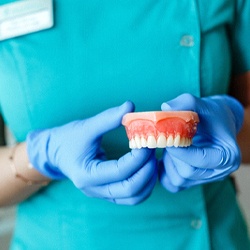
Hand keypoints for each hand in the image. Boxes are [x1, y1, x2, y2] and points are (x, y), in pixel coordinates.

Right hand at [26, 102, 156, 204]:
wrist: (55, 152)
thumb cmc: (68, 139)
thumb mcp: (86, 127)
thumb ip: (108, 118)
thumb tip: (130, 106)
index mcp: (86, 175)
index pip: (120, 171)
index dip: (138, 157)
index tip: (147, 140)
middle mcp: (94, 189)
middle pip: (130, 190)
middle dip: (147, 170)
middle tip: (152, 150)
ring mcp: (102, 194)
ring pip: (134, 197)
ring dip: (148, 180)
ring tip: (152, 160)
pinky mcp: (108, 192)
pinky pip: (131, 196)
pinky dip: (144, 184)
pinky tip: (147, 168)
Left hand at [159, 93, 243, 191]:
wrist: (215, 124)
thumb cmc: (210, 115)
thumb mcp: (202, 104)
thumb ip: (185, 103)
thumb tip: (165, 108)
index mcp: (228, 156)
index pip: (200, 160)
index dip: (180, 150)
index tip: (168, 139)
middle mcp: (219, 172)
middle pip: (187, 172)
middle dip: (172, 155)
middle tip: (167, 140)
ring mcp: (205, 179)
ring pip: (178, 180)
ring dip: (168, 162)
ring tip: (170, 146)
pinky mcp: (192, 182)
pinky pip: (172, 184)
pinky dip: (164, 171)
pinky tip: (166, 156)